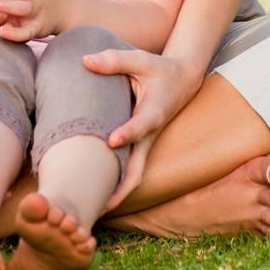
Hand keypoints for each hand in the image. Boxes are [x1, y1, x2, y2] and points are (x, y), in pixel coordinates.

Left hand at [82, 47, 200, 209]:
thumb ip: (114, 60)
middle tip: (98, 204)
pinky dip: (116, 185)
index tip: (112, 140)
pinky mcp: (141, 147)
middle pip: (138, 169)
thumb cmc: (159, 69)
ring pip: (134, 175)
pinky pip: (130, 170)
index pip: (140, 126)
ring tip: (92, 210)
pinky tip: (96, 195)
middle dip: (120, 188)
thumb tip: (85, 61)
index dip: (127, 133)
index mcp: (153, 111)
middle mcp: (150, 134)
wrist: (184, 80)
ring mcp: (146, 144)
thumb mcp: (140, 60)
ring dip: (117, 193)